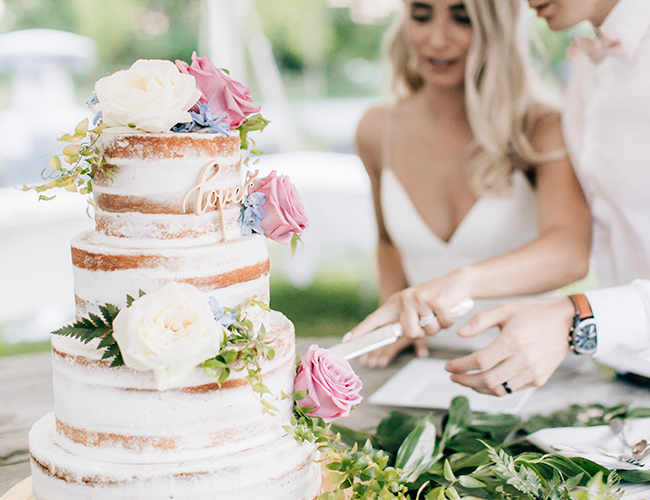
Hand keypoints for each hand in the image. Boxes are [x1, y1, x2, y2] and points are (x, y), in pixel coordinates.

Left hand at [346, 268, 473, 341]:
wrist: (458, 282)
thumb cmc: (435, 301)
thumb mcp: (415, 310)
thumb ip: (404, 323)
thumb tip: (392, 337)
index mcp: (395, 303)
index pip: (374, 319)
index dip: (360, 331)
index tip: (347, 341)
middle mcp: (404, 299)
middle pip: (408, 332)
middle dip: (422, 332)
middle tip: (428, 320)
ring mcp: (420, 298)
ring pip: (428, 330)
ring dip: (438, 326)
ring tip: (438, 312)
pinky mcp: (437, 300)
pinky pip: (443, 324)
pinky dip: (449, 321)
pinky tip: (448, 309)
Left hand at [445, 297, 574, 395]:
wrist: (567, 323)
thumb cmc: (533, 313)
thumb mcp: (504, 309)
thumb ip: (480, 321)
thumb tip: (459, 334)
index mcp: (512, 341)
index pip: (479, 361)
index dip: (460, 366)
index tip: (447, 366)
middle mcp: (524, 360)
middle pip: (487, 380)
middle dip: (465, 381)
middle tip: (453, 376)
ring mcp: (533, 372)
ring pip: (499, 390)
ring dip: (478, 388)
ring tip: (466, 380)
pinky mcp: (539, 379)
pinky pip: (511, 390)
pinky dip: (495, 388)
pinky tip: (485, 380)